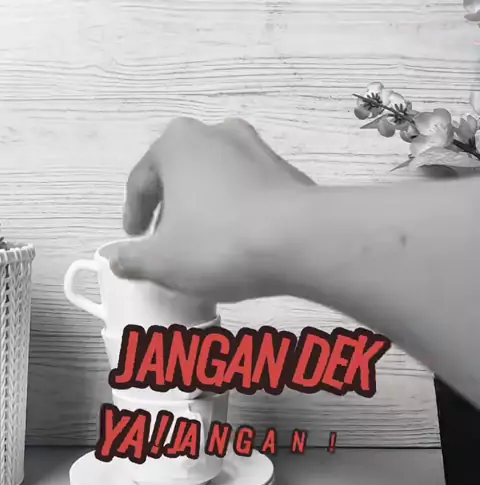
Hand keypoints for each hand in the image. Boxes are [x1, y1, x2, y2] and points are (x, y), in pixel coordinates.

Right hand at [110, 117, 314, 302]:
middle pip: (181, 176)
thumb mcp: (162, 262)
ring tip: (204, 247)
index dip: (133, 214)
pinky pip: (249, 197)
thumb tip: (117, 259)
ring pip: (218, 184)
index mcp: (177, 143)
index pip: (142, 180)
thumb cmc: (218, 244)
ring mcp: (258, 150)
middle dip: (171, 209)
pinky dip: (237, 217)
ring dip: (206, 211)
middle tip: (166, 243)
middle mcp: (218, 133)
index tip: (134, 240)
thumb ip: (133, 260)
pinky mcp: (288, 175)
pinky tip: (239, 247)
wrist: (300, 242)